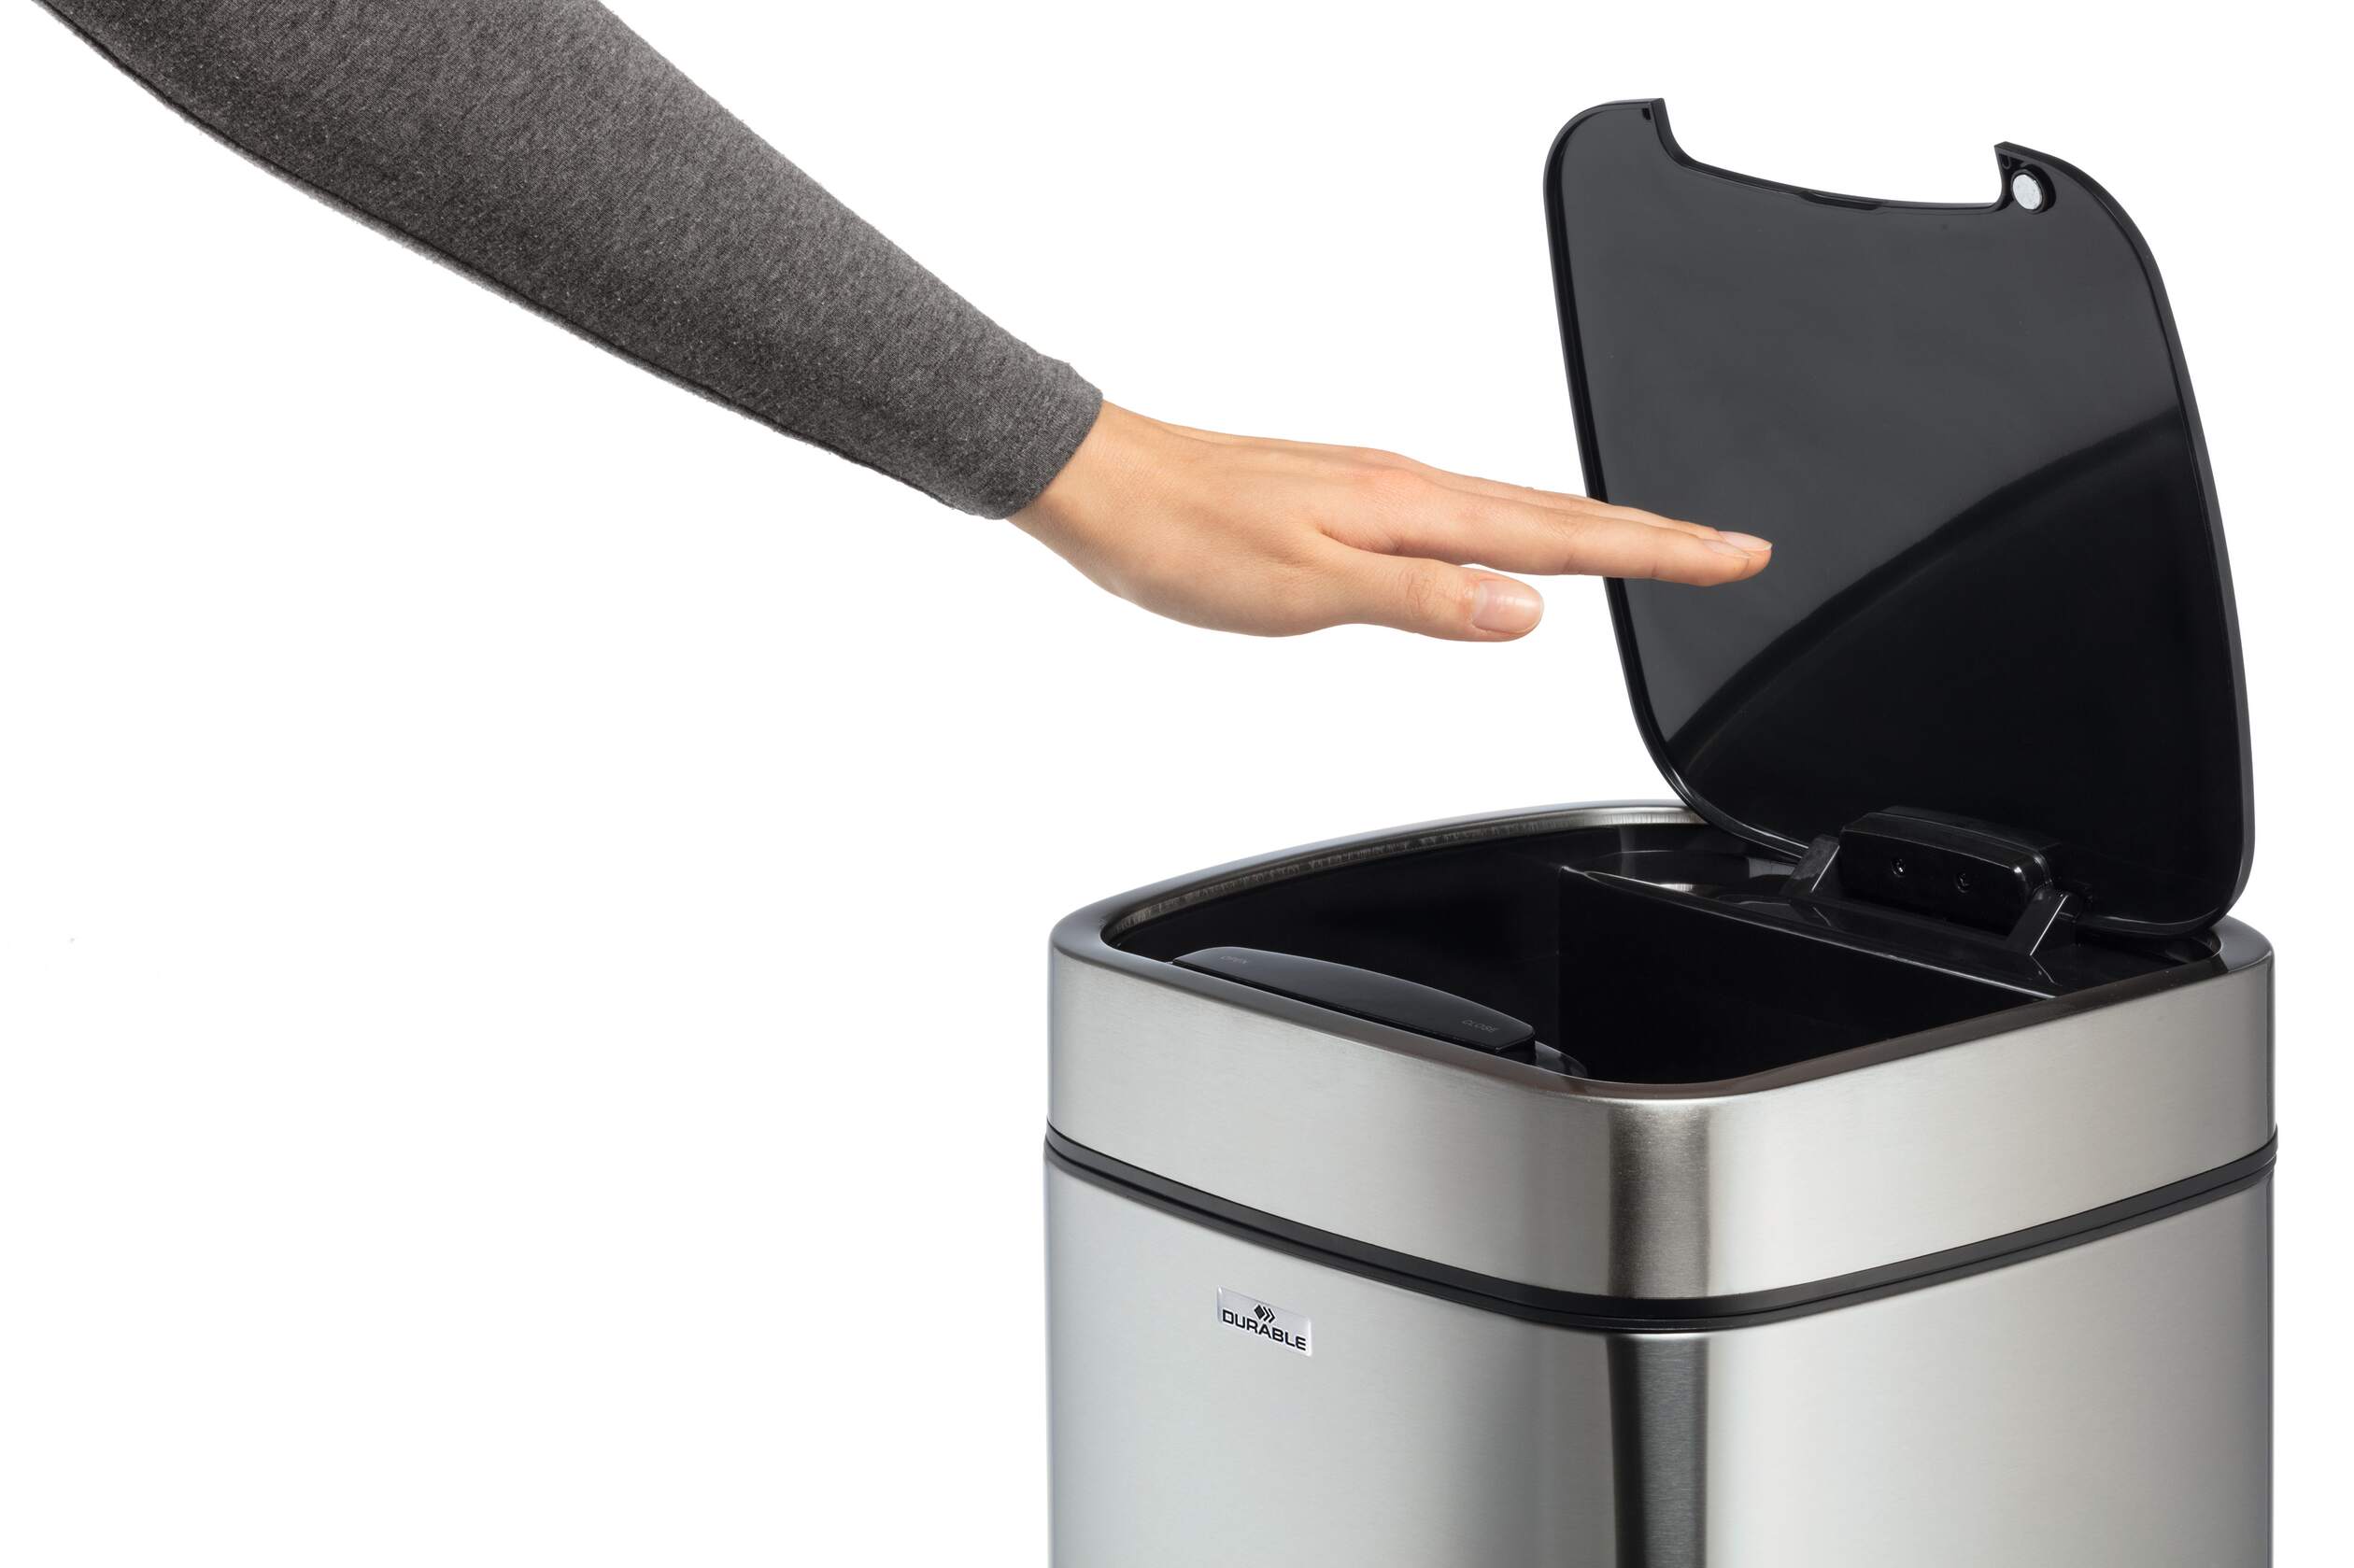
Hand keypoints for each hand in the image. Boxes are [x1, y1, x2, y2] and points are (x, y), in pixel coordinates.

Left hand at [1012, 403, 1769, 639]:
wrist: (1102, 483)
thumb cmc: (1184, 539)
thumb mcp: (1304, 590)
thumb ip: (1420, 601)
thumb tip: (1526, 610)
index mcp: (1410, 508)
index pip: (1563, 536)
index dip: (1657, 550)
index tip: (1734, 557)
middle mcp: (1406, 485)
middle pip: (1560, 513)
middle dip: (1656, 533)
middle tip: (1734, 550)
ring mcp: (1380, 485)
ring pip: (1516, 510)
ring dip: (1597, 529)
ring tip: (1657, 546)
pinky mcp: (1350, 495)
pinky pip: (1467, 510)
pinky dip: (1523, 527)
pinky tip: (1517, 545)